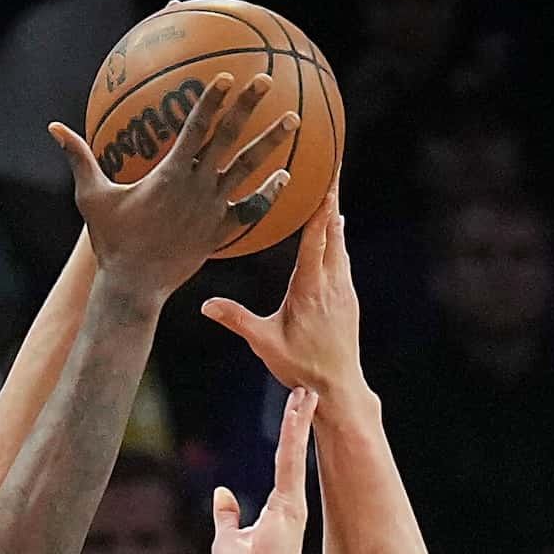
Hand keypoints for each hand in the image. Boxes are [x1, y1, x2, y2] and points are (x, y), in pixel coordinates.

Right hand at [52, 71, 295, 301]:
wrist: (136, 286)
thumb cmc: (112, 240)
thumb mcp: (92, 197)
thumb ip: (79, 158)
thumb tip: (54, 128)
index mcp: (170, 174)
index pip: (195, 128)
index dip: (211, 100)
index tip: (227, 76)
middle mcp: (198, 187)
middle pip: (229, 138)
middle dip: (248, 106)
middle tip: (266, 78)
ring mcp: (213, 209)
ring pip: (249, 169)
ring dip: (272, 142)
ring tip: (294, 119)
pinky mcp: (221, 231)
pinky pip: (251, 209)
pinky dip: (269, 193)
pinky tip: (286, 176)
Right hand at [202, 192, 360, 399]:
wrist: (339, 386)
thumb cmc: (300, 366)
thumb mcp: (264, 343)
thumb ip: (237, 320)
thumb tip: (206, 305)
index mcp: (310, 287)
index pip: (317, 237)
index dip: (321, 205)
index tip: (327, 176)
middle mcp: (331, 282)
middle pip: (333, 230)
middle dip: (332, 197)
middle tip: (333, 167)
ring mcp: (343, 289)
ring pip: (340, 243)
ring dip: (334, 215)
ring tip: (331, 189)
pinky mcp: (348, 298)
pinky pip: (342, 258)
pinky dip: (337, 238)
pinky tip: (336, 231)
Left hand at [210, 386, 314, 553]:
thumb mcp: (228, 539)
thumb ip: (227, 515)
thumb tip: (223, 494)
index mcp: (280, 506)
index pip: (284, 463)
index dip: (289, 437)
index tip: (295, 412)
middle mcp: (291, 499)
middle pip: (293, 451)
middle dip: (299, 421)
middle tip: (305, 390)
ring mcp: (293, 500)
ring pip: (295, 451)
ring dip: (299, 421)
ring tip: (305, 392)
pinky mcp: (292, 502)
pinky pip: (291, 460)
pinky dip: (295, 434)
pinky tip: (300, 412)